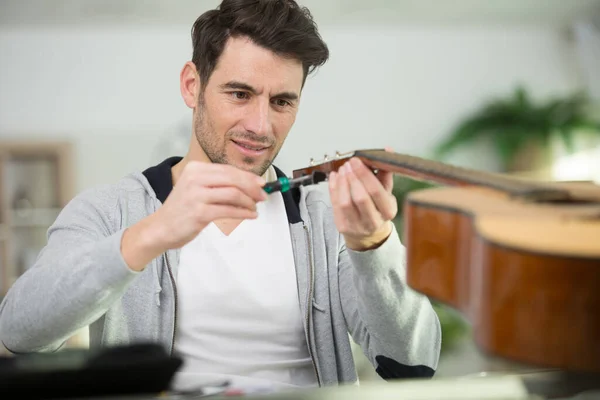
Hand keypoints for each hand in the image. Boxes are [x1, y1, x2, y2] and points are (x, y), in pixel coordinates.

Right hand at [121, 161, 266, 269]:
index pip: (228, 169)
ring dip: (249, 202)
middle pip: (233, 179)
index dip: (248, 176)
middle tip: (263, 196)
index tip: (261, 184)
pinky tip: (250, 215)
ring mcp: (196, 195)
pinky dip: (244, 213)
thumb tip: (250, 184)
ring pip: (234, 194)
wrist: (160, 228)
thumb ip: (218, 184)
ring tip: (255, 208)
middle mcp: (195, 178)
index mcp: (195, 169)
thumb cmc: (182, 210)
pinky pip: (229, 210)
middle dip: (252, 187)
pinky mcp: (200, 213)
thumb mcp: (196, 188)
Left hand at [328, 150, 396, 250]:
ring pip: (345, 202)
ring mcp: (356, 225)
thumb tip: (387, 150)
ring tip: (343, 170)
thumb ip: (385, 172)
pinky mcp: (342, 226)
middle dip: (353, 177)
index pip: (377, 192)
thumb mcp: (386, 192)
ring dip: (342, 182)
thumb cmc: (377, 209)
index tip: (358, 161)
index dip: (365, 175)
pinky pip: (334, 204)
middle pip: (360, 197)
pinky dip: (333, 188)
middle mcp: (373, 221)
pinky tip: (335, 177)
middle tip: (349, 163)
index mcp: (388, 211)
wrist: (368, 233)